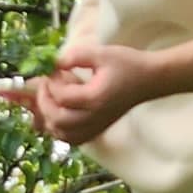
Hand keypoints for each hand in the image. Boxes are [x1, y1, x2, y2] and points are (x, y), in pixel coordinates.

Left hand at [31, 44, 148, 146]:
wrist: (148, 80)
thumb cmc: (127, 64)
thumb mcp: (102, 53)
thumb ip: (76, 56)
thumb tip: (54, 62)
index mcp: (95, 98)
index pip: (62, 97)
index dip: (51, 82)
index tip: (53, 70)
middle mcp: (94, 118)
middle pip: (57, 120)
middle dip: (44, 101)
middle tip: (45, 84)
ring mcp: (95, 127)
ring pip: (61, 134)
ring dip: (49, 118)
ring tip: (51, 99)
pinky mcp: (96, 130)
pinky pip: (71, 139)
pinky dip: (59, 130)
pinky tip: (59, 113)